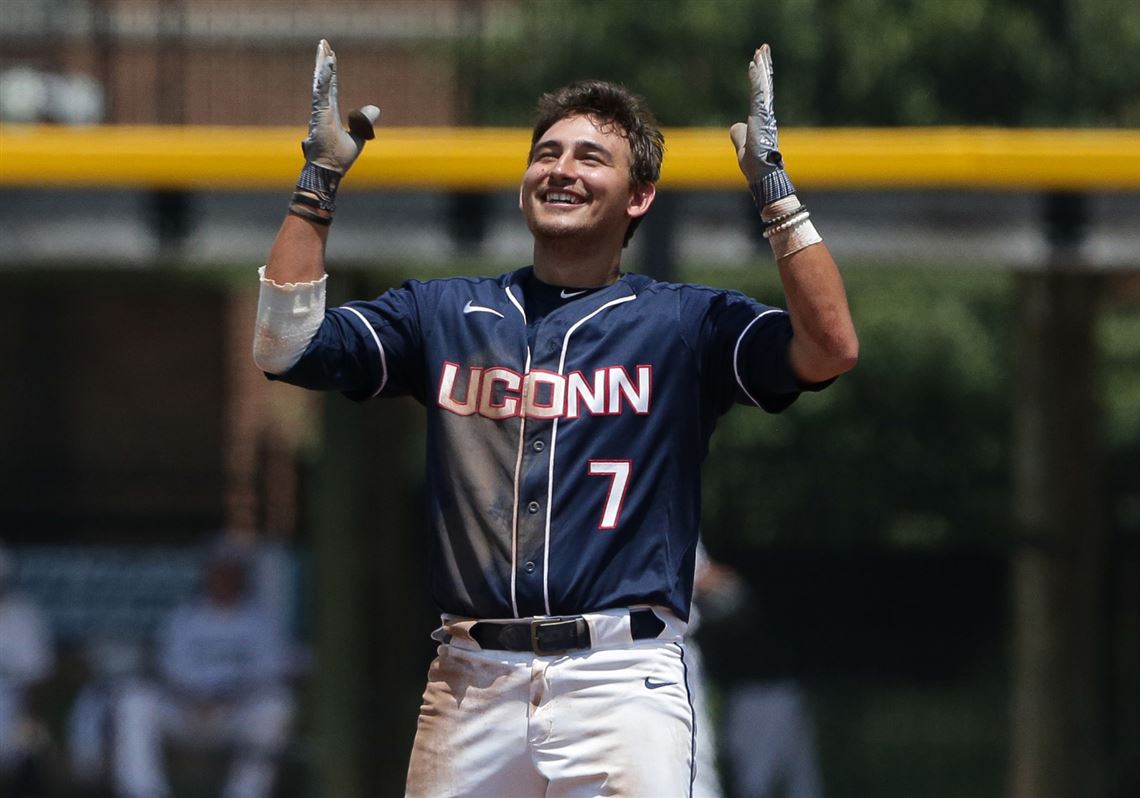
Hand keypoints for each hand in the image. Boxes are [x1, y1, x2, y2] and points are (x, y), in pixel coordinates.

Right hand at [302, 39, 379, 174]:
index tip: (330, 57)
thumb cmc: (338, 158)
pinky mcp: (320, 114)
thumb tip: (376, 108)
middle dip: (323, 61)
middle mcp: (322, 109)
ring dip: (323, 64)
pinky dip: (326, 77)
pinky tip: (328, 63)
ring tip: (323, 46)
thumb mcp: (358, 137)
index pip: (331, 87)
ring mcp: (319, 111)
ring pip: (321, 82)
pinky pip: (322, 91)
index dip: (331, 73)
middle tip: (323, 43)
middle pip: (324, 80)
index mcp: (329, 113)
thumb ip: (364, 122)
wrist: (327, 171)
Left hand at [729, 45, 794, 204]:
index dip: (759, 77)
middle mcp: (766, 114)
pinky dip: (757, 79)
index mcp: (762, 119)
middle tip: (763, 47)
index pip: (761, 93)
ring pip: (763, 85)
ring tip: (761, 49)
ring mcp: (765, 114)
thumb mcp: (743, 145)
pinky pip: (759, 93)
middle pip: (765, 84)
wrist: (763, 175)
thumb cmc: (756, 165)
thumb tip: (735, 126)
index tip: (757, 62)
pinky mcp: (761, 117)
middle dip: (764, 65)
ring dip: (762, 66)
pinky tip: (754, 65)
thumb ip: (739, 134)